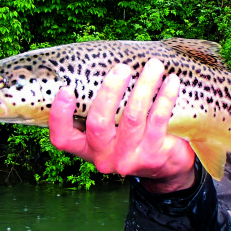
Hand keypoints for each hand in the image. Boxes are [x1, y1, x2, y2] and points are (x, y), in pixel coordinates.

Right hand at [48, 58, 195, 191]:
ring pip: (132, 117)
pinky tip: (171, 81)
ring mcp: (128, 159)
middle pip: (98, 124)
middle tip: (122, 68)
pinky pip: (158, 120)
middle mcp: (104, 157)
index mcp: (86, 148)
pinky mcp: (153, 156)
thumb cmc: (133, 137)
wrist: (166, 167)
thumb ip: (102, 106)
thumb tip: (103, 63)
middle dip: (110, 91)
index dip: (60, 116)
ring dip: (144, 86)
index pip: (63, 138)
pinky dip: (165, 97)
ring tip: (154, 66)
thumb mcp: (111, 128)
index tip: (66, 89)